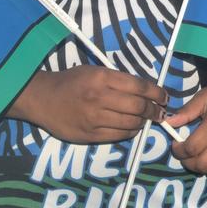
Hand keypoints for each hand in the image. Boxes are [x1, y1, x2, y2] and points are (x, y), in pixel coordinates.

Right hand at [14, 66, 167, 144]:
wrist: (43, 99)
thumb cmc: (71, 81)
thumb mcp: (95, 71)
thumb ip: (119, 80)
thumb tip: (146, 91)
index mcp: (102, 78)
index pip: (139, 87)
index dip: (157, 93)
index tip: (164, 97)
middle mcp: (100, 98)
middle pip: (138, 107)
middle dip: (154, 110)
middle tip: (159, 111)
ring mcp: (94, 119)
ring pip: (131, 124)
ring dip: (143, 122)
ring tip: (145, 119)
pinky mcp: (89, 135)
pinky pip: (119, 136)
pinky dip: (130, 132)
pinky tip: (131, 128)